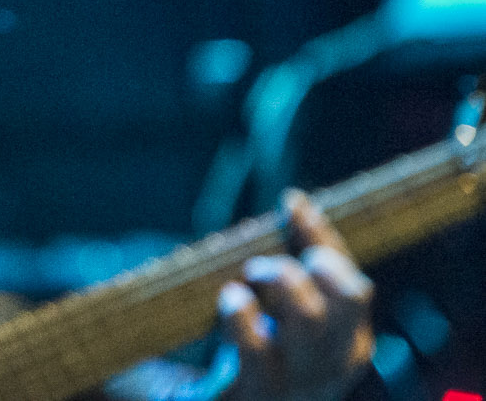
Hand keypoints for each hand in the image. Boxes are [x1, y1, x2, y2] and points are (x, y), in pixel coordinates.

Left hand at [221, 192, 373, 400]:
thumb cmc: (250, 349)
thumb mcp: (279, 308)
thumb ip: (292, 258)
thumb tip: (296, 201)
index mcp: (344, 344)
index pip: (353, 285)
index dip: (325, 239)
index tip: (291, 205)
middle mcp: (330, 367)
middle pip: (347, 300)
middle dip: (315, 263)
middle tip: (270, 259)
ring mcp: (294, 385)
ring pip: (310, 324)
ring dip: (282, 283)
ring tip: (249, 274)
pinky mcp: (250, 397)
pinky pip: (258, 358)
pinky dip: (244, 318)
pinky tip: (230, 298)